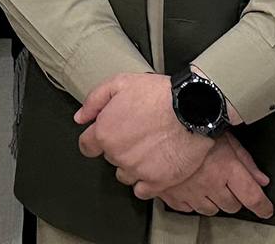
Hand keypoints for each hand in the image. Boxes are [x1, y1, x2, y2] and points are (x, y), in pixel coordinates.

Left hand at [76, 73, 211, 194]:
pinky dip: (146, 183)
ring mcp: (137, 170)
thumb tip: (81, 117)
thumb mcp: (120, 83)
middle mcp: (118, 154)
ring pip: (125, 175)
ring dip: (131, 165)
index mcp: (105, 132)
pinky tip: (153, 167)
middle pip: (109, 157)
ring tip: (147, 149)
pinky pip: (142, 191)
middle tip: (136, 134)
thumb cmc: (159, 95)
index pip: (86, 146)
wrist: (193, 109)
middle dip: (118, 147)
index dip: (94, 141)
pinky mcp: (157, 182)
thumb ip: (94, 101)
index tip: (102, 138)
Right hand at [144, 132, 271, 217]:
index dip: (262, 206)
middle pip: (231, 205)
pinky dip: (189, 201)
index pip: (252, 197)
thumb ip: (245, 160)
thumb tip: (261, 178)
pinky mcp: (169, 192)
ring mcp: (189, 189)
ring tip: (207, 184)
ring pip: (208, 209)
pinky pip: (185, 207)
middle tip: (229, 186)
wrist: (159, 118)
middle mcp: (210, 183)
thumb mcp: (225, 136)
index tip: (265, 209)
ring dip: (212, 201)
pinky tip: (189, 188)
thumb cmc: (193, 120)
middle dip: (233, 198)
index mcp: (227, 169)